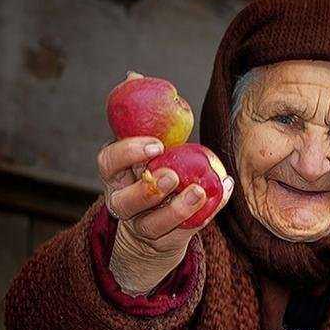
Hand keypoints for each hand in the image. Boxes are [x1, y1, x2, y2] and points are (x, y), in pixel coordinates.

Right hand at [97, 136, 233, 293]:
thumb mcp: (150, 153)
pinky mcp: (165, 242)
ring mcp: (142, 226)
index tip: (157, 145)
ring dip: (178, 209)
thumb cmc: (155, 174)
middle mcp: (123, 203)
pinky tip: (222, 194)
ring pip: (153, 224)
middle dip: (148, 189)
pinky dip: (207, 212)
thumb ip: (153, 132)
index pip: (108, 162)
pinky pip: (186, 231)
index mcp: (116, 176)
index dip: (128, 153)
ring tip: (199, 192)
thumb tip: (151, 86)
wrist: (156, 227)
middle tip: (172, 175)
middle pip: (125, 202)